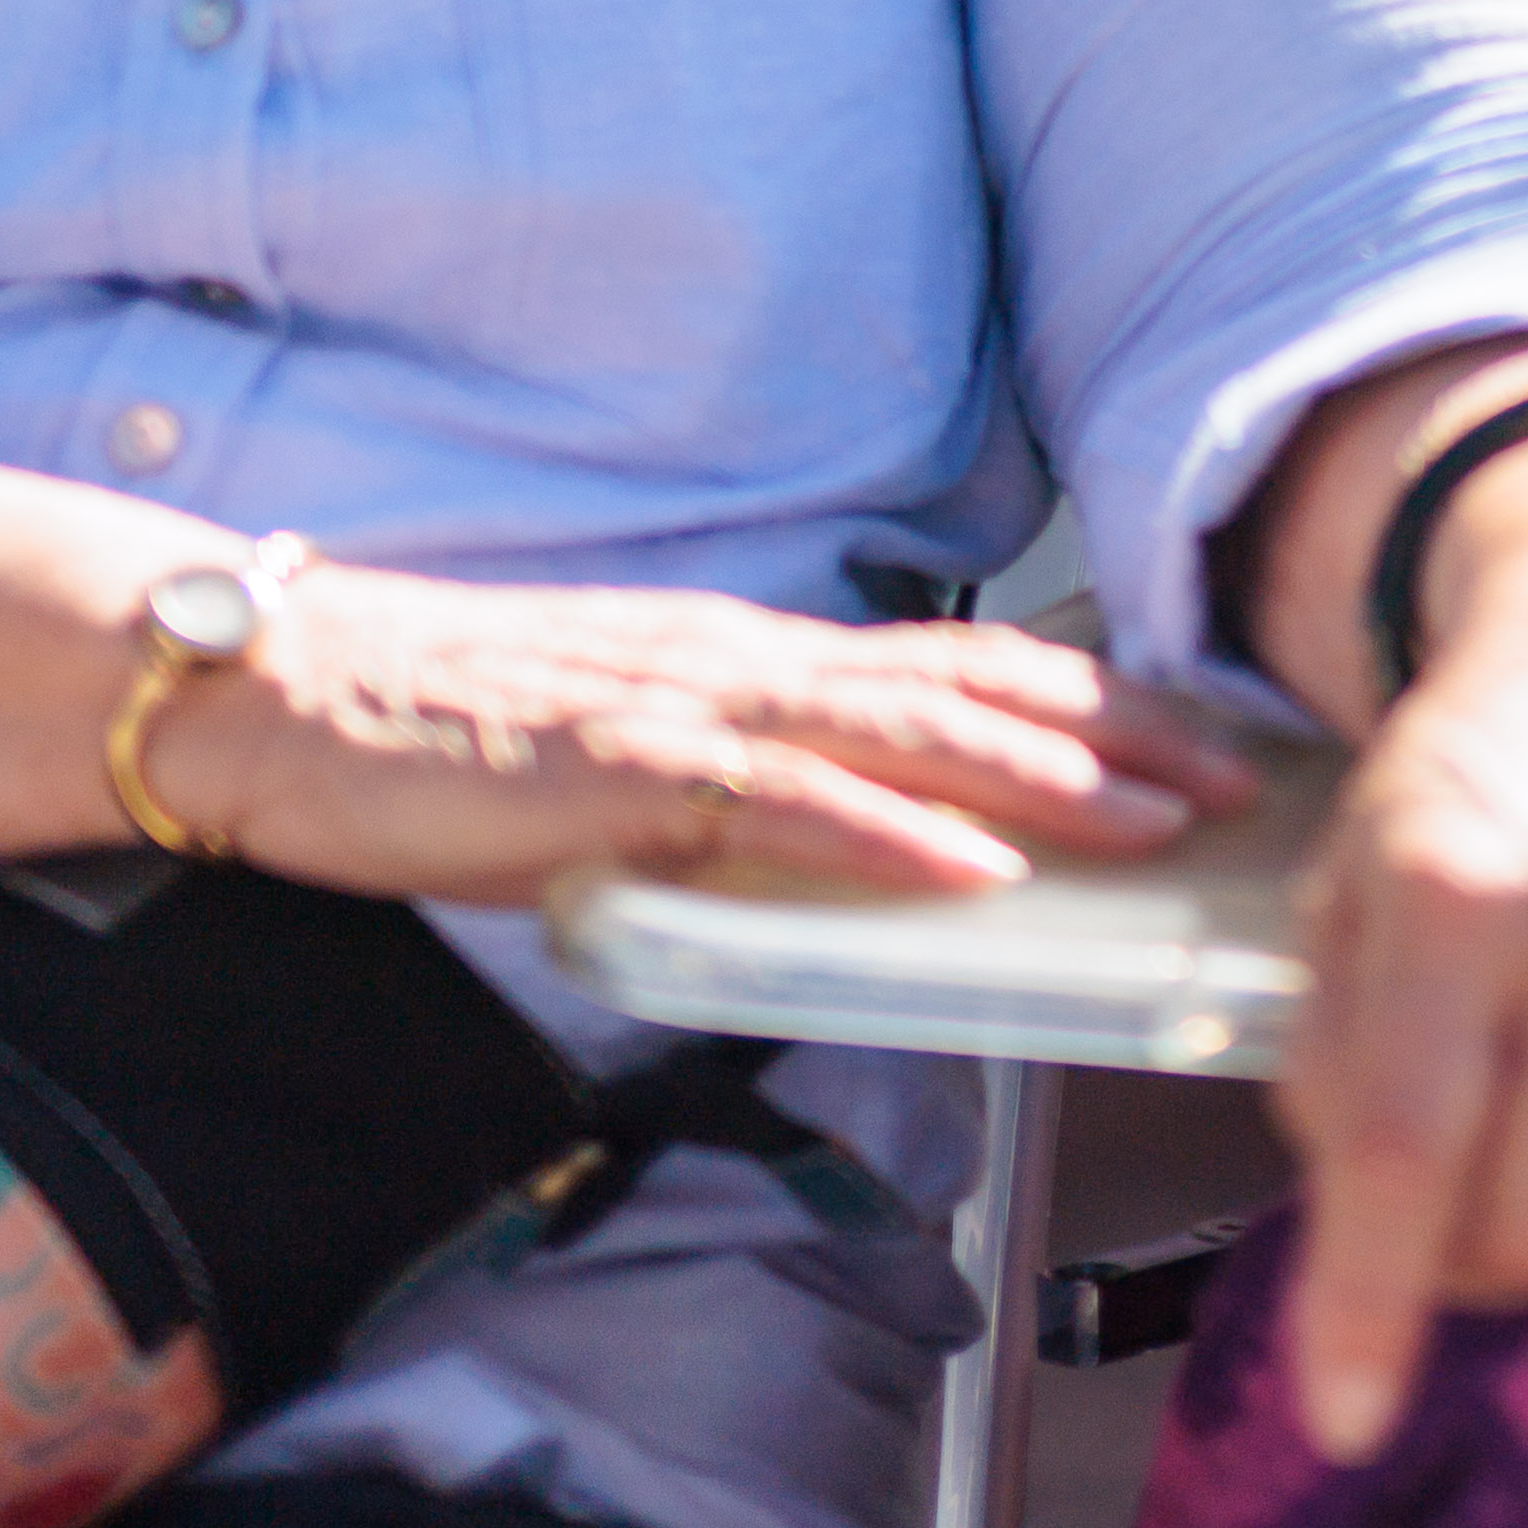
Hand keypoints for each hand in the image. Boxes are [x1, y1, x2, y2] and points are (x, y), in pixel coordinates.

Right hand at [155, 562, 1257, 910]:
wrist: (284, 696)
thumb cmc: (445, 735)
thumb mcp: (626, 750)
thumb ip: (735, 780)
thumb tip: (842, 831)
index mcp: (750, 660)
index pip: (956, 670)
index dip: (1093, 702)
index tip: (1206, 735)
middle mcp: (741, 663)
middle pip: (965, 692)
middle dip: (1116, 736)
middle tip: (1243, 777)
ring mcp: (683, 708)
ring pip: (896, 736)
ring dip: (1037, 783)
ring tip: (1151, 821)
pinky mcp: (614, 769)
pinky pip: (772, 804)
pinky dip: (881, 834)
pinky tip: (964, 866)